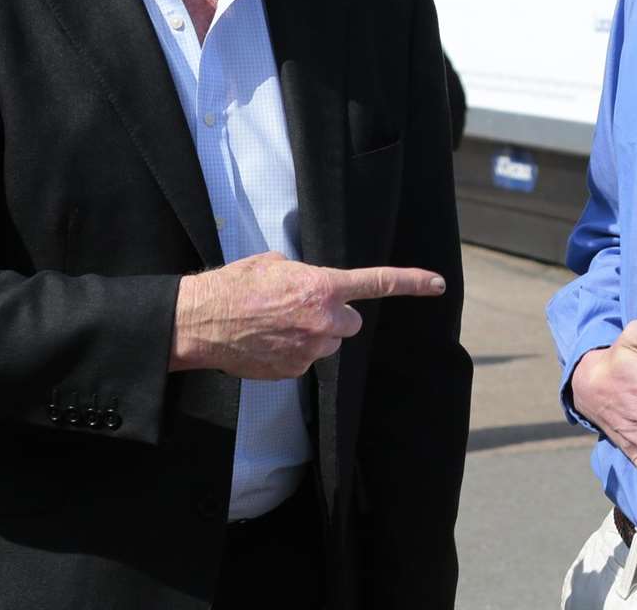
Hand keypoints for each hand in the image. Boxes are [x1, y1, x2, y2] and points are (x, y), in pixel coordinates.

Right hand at [170, 252, 445, 378]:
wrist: (199, 322)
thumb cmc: (233, 286)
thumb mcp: (273, 263)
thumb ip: (304, 274)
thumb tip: (310, 283)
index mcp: (322, 287)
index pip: (376, 283)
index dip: (411, 282)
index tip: (437, 283)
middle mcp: (323, 321)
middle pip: (350, 322)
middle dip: (333, 316)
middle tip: (301, 308)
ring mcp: (310, 350)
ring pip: (327, 343)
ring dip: (311, 335)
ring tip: (274, 325)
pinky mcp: (294, 371)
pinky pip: (305, 360)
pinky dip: (291, 352)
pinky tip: (266, 341)